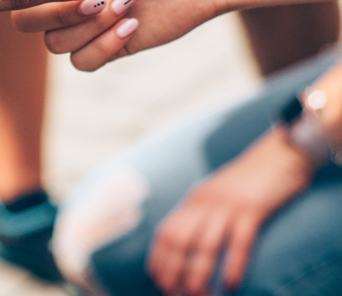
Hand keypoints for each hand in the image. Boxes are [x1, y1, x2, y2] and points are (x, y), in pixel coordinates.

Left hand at [148, 131, 315, 294]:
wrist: (278, 154)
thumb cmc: (248, 181)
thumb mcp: (217, 195)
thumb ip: (203, 214)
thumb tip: (188, 244)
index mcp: (195, 199)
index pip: (167, 231)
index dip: (160, 257)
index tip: (156, 279)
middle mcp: (206, 201)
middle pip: (180, 239)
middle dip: (173, 269)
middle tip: (173, 293)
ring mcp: (228, 204)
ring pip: (206, 243)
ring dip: (199, 273)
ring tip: (196, 294)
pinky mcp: (253, 208)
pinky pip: (240, 240)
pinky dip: (234, 264)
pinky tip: (230, 283)